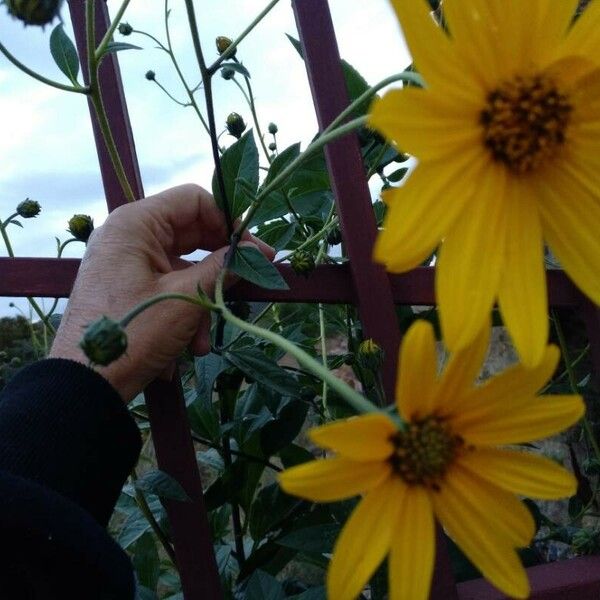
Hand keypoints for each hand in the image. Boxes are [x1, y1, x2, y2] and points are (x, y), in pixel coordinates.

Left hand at [49, 184, 273, 402]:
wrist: (86, 384)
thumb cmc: (134, 332)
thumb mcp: (186, 297)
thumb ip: (223, 268)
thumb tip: (258, 252)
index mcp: (136, 224)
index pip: (194, 200)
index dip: (229, 221)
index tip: (254, 249)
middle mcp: (130, 236)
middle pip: (192, 235)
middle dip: (218, 268)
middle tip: (250, 282)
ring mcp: (127, 263)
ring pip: (184, 267)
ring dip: (203, 301)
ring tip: (204, 339)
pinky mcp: (128, 287)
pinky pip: (168, 287)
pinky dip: (184, 312)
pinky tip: (188, 346)